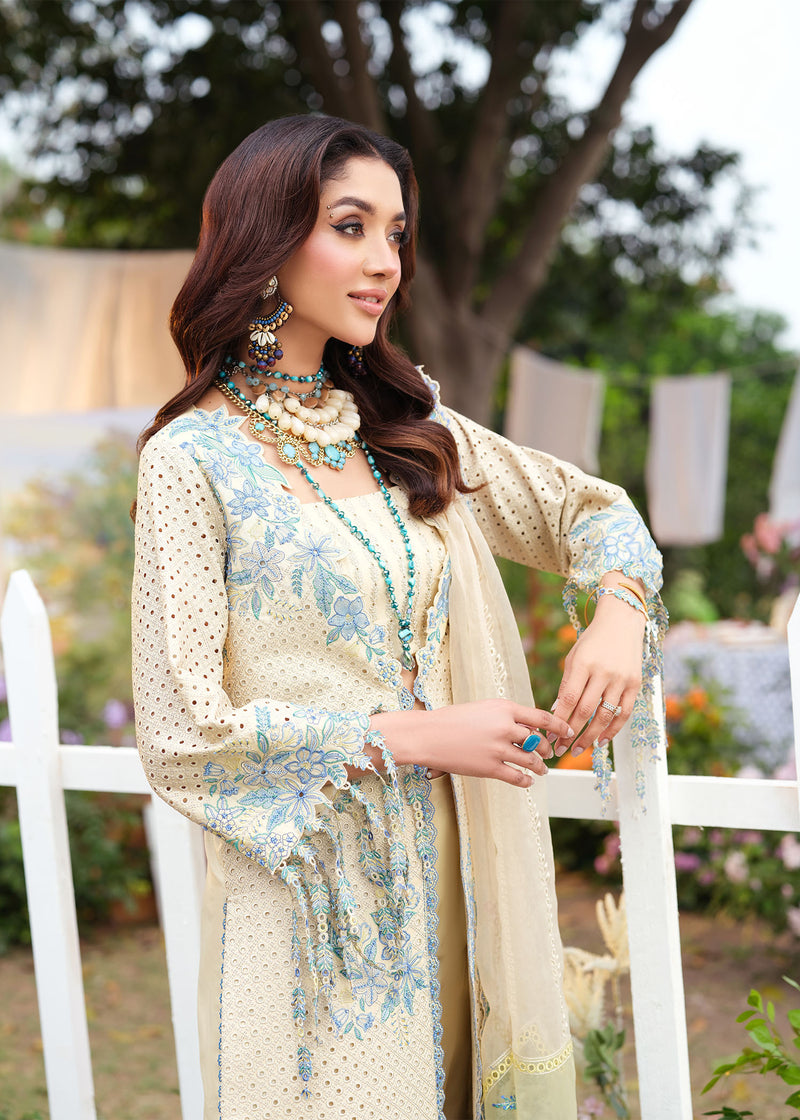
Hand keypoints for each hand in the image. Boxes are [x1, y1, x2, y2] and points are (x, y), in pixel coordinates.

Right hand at [369, 699, 574, 787]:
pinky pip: (517, 777)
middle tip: (548, 754)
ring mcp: (498, 748)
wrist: (428, 734)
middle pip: (538, 741)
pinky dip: (526, 780)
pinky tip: (528, 781)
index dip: (558, 726)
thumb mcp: (483, 709)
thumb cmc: (452, 719)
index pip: (541, 717)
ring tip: (542, 771)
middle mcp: (505, 727)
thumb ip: (506, 716)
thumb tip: (528, 727)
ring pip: (530, 760)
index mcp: (504, 708)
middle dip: (546, 749)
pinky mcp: (490, 767)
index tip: (567, 731)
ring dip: (539, 767)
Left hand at [550, 592, 645, 756]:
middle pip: (586, 711)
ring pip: (605, 716)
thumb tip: (557, 713)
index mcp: (584, 664)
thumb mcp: (574, 658)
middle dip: (571, 734)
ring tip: (578, 749)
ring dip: (590, 736)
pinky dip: (613, 730)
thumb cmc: (592, 642)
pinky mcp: (635, 684)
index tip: (549, 736)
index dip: (559, 721)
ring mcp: (622, 679)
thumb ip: (567, 685)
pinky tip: (601, 741)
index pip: (570, 699)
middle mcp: (604, 672)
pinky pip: (624, 713)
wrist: (621, 622)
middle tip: (560, 749)